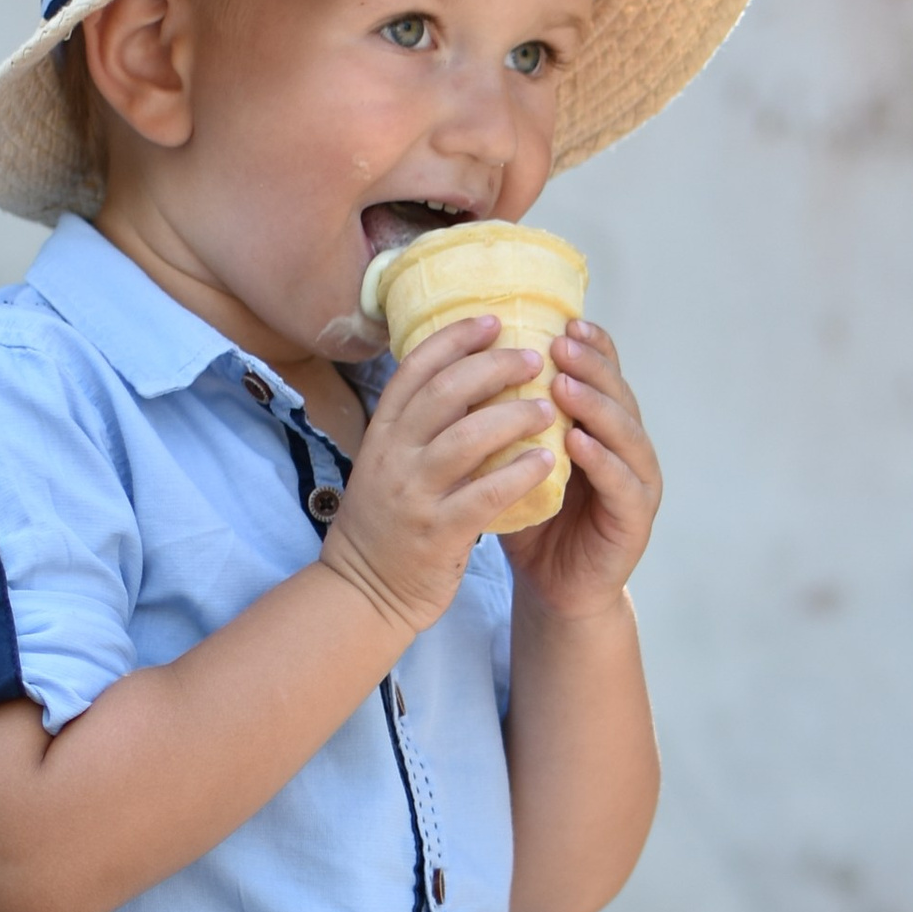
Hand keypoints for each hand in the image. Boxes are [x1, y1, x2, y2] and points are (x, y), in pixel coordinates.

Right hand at [318, 314, 554, 636]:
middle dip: (494, 367)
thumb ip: (418, 427)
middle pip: (446, 392)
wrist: (363, 592)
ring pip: (467, 437)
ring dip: (514, 415)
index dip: (455, 338)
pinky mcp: (438, 532)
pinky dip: (519, 473)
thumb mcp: (388, 465)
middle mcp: (394, 456)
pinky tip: (546, 461)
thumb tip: (465, 380)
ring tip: (548, 408)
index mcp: (383, 433)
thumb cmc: (386, 525)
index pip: (416, 368)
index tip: (492, 320)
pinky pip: (485, 494)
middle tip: (534, 357)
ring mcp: (414, 494)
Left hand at [505, 319, 661, 620]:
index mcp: (602, 427)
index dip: (590, 346)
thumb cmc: (532, 521)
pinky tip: (579, 442)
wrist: (552, 589)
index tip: (562, 320)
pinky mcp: (636, 520)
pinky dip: (603, 461)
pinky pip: (623, 484)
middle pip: (618, 394)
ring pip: (626, 433)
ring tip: (565, 385)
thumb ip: (508, 420)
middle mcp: (627, 447)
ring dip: (596, 406)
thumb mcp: (516, 461)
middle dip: (591, 366)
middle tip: (561, 343)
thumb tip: (467, 364)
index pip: (602, 375)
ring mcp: (638, 483)